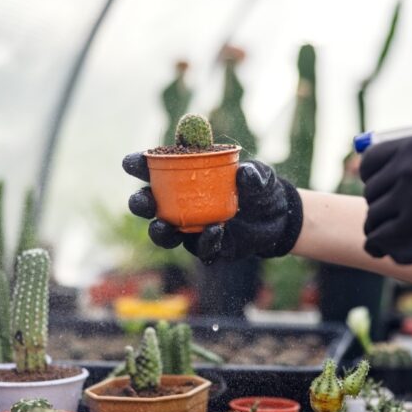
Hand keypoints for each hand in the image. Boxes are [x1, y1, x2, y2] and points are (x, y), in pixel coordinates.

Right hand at [122, 153, 302, 263]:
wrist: (278, 218)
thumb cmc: (260, 188)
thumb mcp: (262, 176)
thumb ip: (254, 174)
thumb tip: (244, 172)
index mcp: (186, 175)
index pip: (154, 169)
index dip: (139, 165)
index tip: (132, 163)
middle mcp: (181, 202)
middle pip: (149, 204)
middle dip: (140, 202)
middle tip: (146, 201)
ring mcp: (192, 227)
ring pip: (164, 232)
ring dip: (159, 230)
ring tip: (165, 226)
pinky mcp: (208, 247)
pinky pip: (200, 249)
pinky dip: (204, 242)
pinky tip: (215, 231)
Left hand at [359, 132, 411, 263]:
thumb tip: (404, 155)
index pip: (370, 164)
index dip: (376, 178)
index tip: (389, 190)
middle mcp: (403, 172)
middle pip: (372, 195)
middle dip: (386, 207)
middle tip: (406, 219)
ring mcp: (405, 203)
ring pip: (373, 221)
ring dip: (386, 231)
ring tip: (406, 238)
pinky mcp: (411, 234)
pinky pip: (381, 243)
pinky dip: (389, 249)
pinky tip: (406, 251)